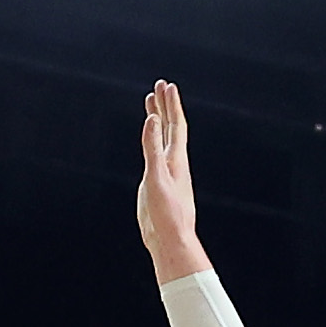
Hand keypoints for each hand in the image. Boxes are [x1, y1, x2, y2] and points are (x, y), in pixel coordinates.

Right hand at [136, 81, 206, 275]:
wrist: (170, 241)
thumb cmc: (166, 213)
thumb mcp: (156, 177)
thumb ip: (153, 148)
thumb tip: (153, 120)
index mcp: (176, 160)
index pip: (175, 125)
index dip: (171, 105)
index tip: (167, 86)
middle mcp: (173, 164)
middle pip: (170, 129)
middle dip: (164, 107)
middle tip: (159, 86)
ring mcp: (166, 173)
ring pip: (163, 141)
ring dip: (158, 122)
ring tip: (152, 106)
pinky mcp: (158, 184)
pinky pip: (155, 155)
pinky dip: (152, 142)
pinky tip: (149, 142)